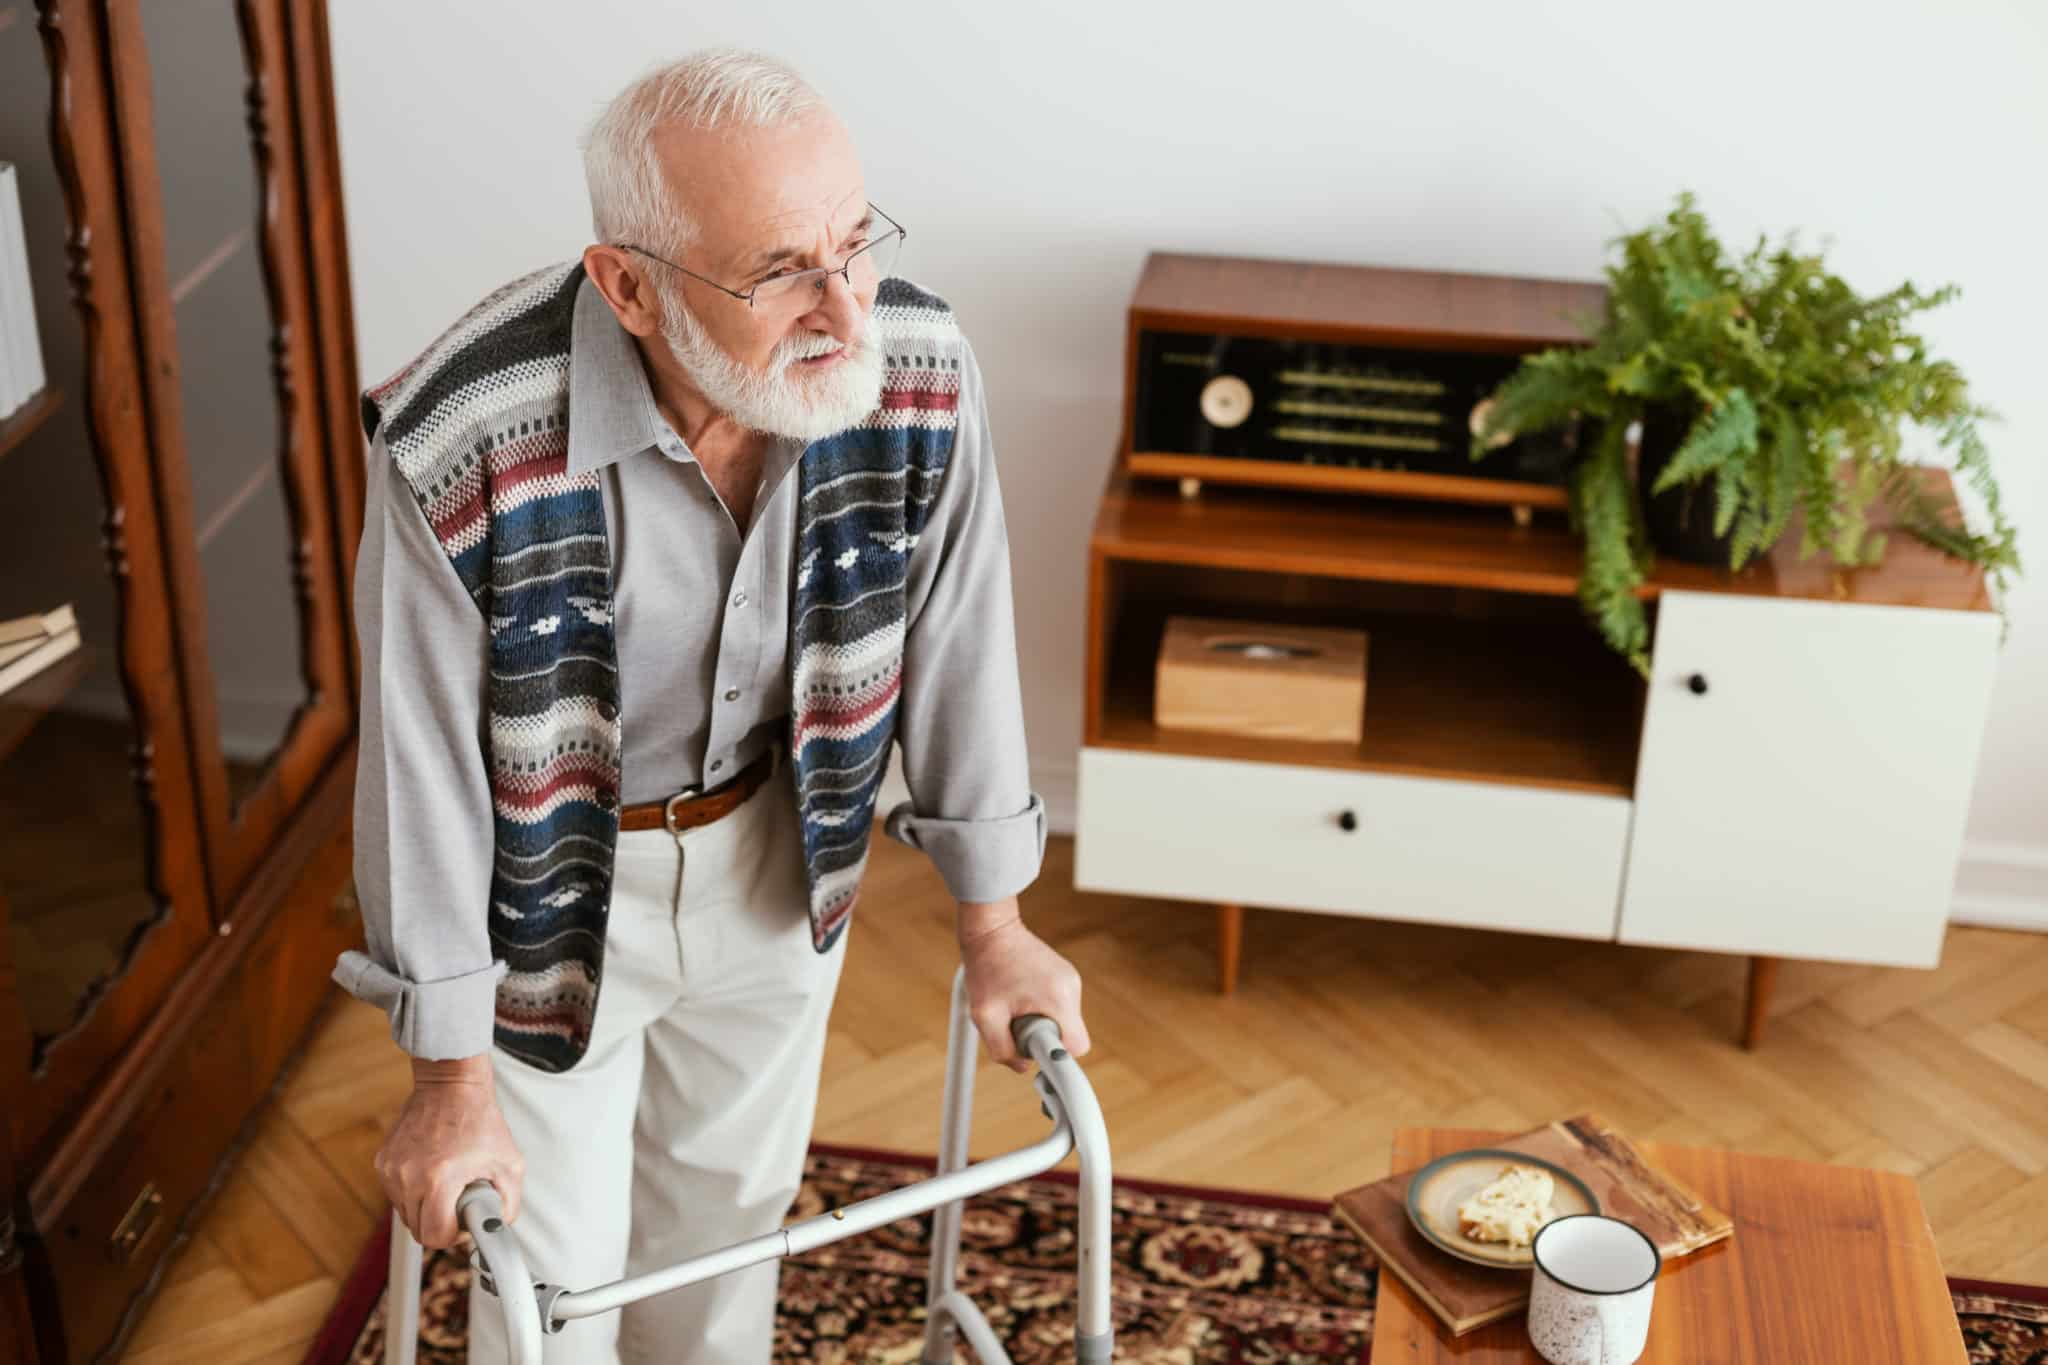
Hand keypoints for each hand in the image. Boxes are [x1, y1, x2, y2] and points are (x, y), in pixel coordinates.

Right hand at [375, 1053, 525, 1249]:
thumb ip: (508, 1203)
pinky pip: (397, 1194)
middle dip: (440, 1223)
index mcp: (440, 1178)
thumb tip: (498, 1229)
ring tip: (446, 1183)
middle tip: (457, 1202)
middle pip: (418, 1230)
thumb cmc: (480, 1121)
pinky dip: (413, 1192)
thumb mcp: (509, 1163)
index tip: (462, 1222)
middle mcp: (409, 1176)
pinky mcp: (383, 1162)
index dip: (452, 1236)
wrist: (451, 1087)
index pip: (434, 1236)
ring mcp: (392, 1169)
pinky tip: (431, 1171)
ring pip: (406, 1214)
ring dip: (426, 1208)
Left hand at [958, 899, 1090, 1072]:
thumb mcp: (984, 1016)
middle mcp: (1071, 988)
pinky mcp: (1064, 975)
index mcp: (1059, 999)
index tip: (1036, 1051)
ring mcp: (1071, 979)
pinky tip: (1020, 994)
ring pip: (1063, 1021)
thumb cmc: (985, 969)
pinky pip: (1058, 1006)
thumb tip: (1023, 1066)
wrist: (991, 930)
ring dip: (1041, 1021)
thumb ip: (1003, 1049)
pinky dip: (1041, 1008)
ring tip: (1015, 1004)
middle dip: (1043, 1037)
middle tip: (1016, 1022)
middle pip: (1069, 1035)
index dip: (1056, 1057)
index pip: (1076, 1048)